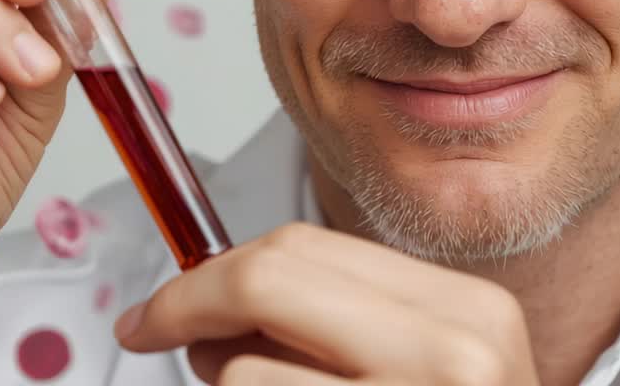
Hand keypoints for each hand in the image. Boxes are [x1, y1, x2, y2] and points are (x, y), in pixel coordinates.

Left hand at [114, 223, 539, 385]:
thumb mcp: (428, 364)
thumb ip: (336, 317)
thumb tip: (211, 303)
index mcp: (467, 312)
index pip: (301, 248)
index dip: (212, 270)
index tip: (168, 299)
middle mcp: (451, 357)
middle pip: (265, 281)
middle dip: (186, 302)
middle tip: (152, 328)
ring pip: (245, 372)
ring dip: (225, 384)